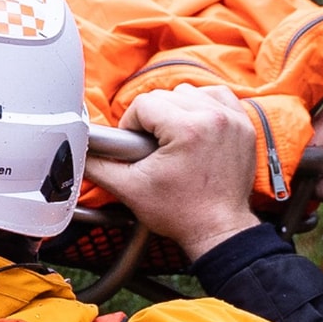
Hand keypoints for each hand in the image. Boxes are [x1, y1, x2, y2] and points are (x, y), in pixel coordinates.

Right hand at [89, 86, 269, 259]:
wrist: (218, 229)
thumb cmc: (180, 213)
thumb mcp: (130, 189)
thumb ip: (98, 165)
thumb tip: (78, 149)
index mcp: (187, 129)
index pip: (144, 104)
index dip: (132, 126)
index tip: (138, 149)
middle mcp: (213, 117)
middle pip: (166, 95)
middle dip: (154, 120)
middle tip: (155, 149)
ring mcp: (232, 120)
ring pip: (190, 92)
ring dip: (177, 110)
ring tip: (174, 138)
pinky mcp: (243, 125)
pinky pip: (218, 95)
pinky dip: (204, 105)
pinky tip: (196, 126)